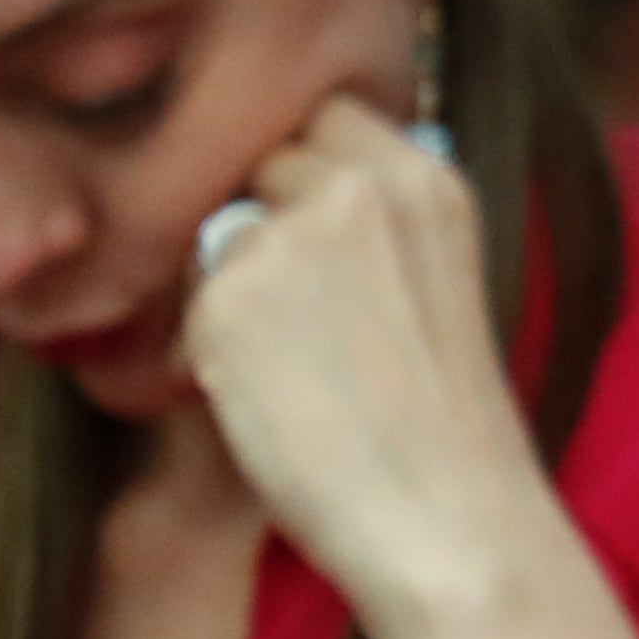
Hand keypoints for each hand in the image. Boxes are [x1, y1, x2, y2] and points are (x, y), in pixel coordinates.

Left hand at [178, 99, 638, 638]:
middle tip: (297, 307)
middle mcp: (359, 188)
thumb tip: (279, 189)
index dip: (311, 166)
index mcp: (429, 180)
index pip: (329, 114)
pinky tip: (266, 403)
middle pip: (264, 157)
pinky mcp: (226, 301)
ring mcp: (289, 239)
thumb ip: (377, 222)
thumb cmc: (449, 425)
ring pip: (218, 230)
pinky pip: (189, 302)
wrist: (450, 523)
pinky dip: (208, 349)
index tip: (318, 227)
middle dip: (262, 215)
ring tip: (291, 367)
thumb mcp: (441, 283)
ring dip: (232, 282)